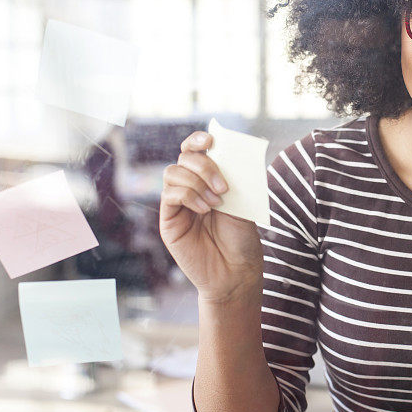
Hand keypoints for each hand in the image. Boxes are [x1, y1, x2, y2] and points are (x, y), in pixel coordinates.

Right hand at [159, 131, 264, 304]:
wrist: (237, 271)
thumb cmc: (242, 238)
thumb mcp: (242, 201)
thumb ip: (232, 176)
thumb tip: (226, 149)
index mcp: (208, 179)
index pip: (194, 150)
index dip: (198, 139)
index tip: (211, 140)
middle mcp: (190, 187)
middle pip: (183, 157)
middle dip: (204, 165)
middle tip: (224, 186)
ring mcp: (177, 203)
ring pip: (172, 172)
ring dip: (197, 181)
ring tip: (217, 202)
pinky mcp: (169, 220)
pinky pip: (170, 194)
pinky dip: (188, 195)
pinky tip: (204, 209)